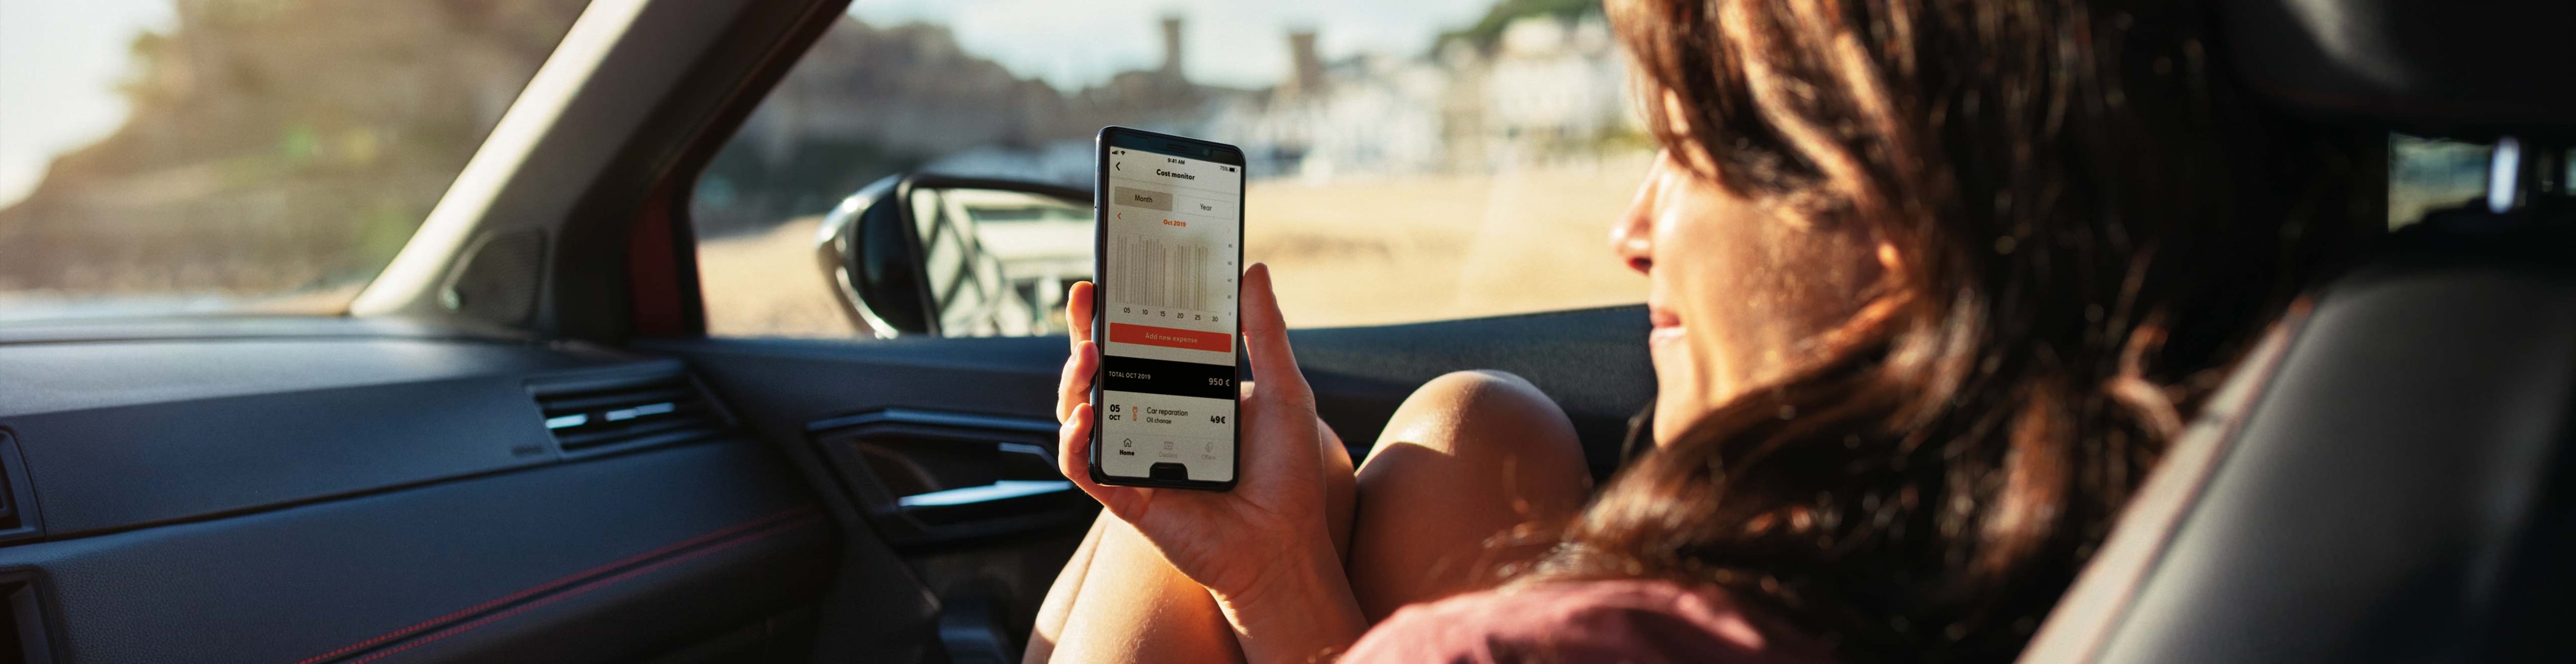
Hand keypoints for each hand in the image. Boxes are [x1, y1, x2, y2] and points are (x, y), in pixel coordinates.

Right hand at [1053, 264, 1366, 661]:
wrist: (1285, 545)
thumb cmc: (1287, 475)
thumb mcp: (1285, 390)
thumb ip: (1265, 332)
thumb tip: (1253, 271)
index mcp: (1184, 394)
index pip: (1142, 345)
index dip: (1122, 312)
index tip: (1116, 275)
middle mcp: (1151, 421)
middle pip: (1102, 371)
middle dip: (1084, 331)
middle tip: (1085, 295)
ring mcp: (1134, 457)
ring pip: (1079, 413)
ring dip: (1074, 380)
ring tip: (1089, 355)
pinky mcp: (1125, 495)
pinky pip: (1082, 466)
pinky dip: (1073, 442)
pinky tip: (1083, 418)